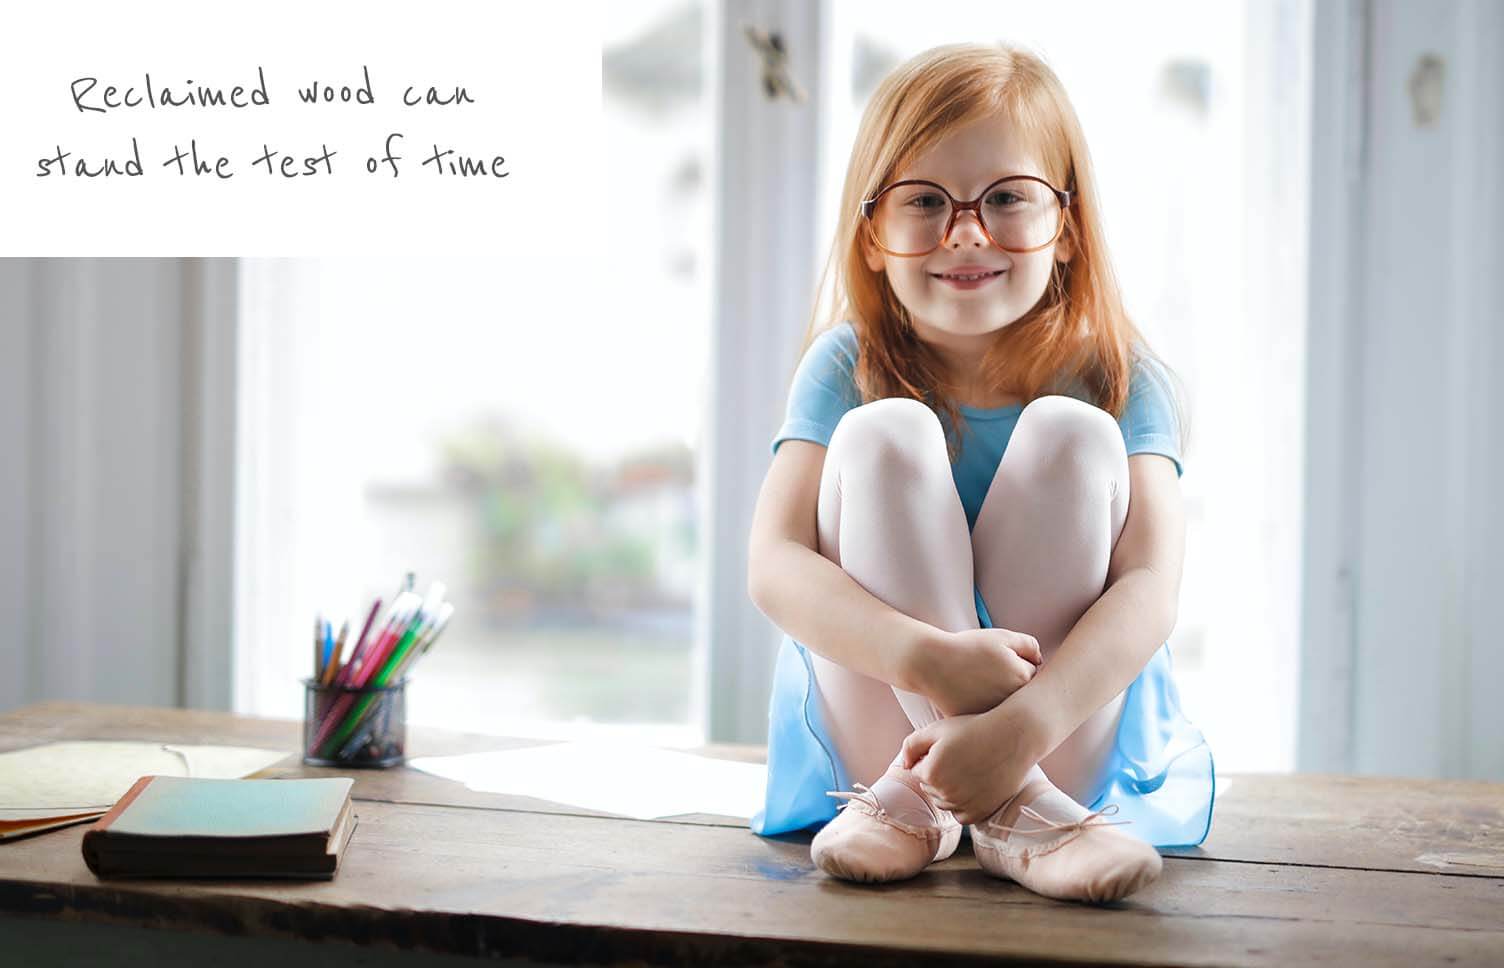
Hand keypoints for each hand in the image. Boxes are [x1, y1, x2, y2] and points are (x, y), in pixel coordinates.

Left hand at [899, 704, 1044, 824]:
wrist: (1013, 737)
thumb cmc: (973, 728)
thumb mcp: (937, 729)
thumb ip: (911, 745)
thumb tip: (905, 767)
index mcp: (931, 772)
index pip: (918, 771)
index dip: (932, 757)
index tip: (949, 747)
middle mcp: (946, 793)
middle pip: (930, 788)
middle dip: (938, 774)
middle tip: (961, 757)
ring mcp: (964, 805)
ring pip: (944, 803)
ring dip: (949, 790)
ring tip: (967, 769)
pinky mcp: (981, 813)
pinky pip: (960, 816)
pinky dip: (963, 805)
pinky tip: (973, 786)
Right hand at [912, 627, 1041, 716]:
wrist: (932, 664)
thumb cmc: (967, 648)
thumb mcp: (1001, 636)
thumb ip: (1029, 646)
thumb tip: (1041, 662)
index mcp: (1022, 677)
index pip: (1034, 675)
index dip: (1018, 665)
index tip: (1001, 662)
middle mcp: (1012, 700)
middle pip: (1023, 696)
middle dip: (1012, 686)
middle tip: (990, 675)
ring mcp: (995, 715)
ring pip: (1007, 709)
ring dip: (1001, 701)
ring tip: (980, 685)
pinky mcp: (979, 725)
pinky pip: (991, 720)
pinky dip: (985, 712)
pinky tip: (971, 697)